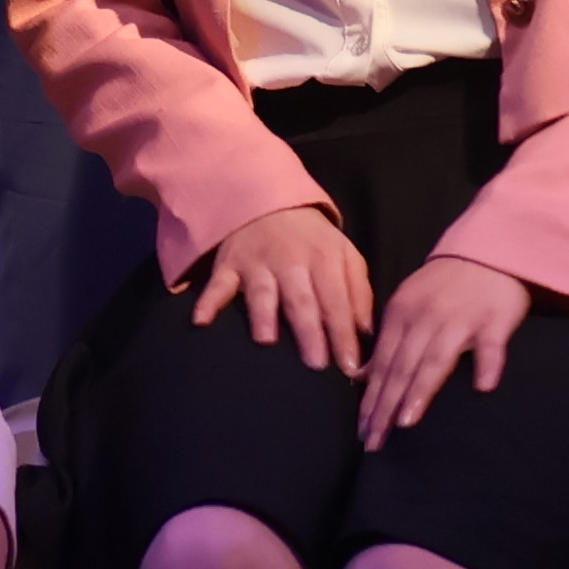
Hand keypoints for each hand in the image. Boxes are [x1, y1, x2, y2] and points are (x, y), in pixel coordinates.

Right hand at [185, 205, 374, 373]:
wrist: (269, 202)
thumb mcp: (345, 256)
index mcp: (324, 259)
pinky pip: (217, 284)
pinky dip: (208, 300)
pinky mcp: (229, 265)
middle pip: (301, 300)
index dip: (343, 334)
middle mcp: (291, 262)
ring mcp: (257, 264)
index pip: (336, 301)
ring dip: (262, 315)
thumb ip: (358, 293)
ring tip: (266, 340)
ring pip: (261, 292)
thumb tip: (367, 333)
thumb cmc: (313, 240)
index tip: (350, 366)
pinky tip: (201, 320)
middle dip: (309, 331)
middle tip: (316, 364)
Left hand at [356, 254, 534, 442]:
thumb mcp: (407, 304)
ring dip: (419, 391)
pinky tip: (483, 387)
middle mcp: (426, 318)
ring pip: (436, 359)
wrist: (490, 249)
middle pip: (402, 367)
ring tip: (405, 422)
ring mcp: (461, 319)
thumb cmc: (446, 284)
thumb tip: (362, 376)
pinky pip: (491, 344)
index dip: (371, 398)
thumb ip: (388, 340)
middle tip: (373, 441)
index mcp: (402, 314)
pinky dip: (488, 364)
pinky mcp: (495, 319)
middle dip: (385, 406)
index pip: (382, 364)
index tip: (362, 430)